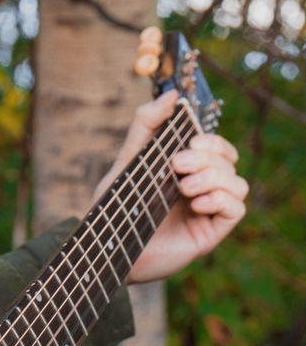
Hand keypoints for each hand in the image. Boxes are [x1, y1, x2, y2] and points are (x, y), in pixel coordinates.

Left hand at [95, 89, 248, 283]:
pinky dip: (221, 200)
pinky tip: (196, 204)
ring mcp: (207, 212)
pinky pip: (236, 209)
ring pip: (237, 183)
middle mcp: (201, 190)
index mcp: (186, 171)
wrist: (106, 250)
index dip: (212, 140)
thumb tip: (172, 95)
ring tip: (183, 188)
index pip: (218, 147)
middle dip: (207, 158)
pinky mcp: (210, 234)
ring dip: (214, 178)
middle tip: (176, 166)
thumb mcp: (127, 161)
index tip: (190, 142)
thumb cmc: (115, 209)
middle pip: (229, 161)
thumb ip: (145, 125)